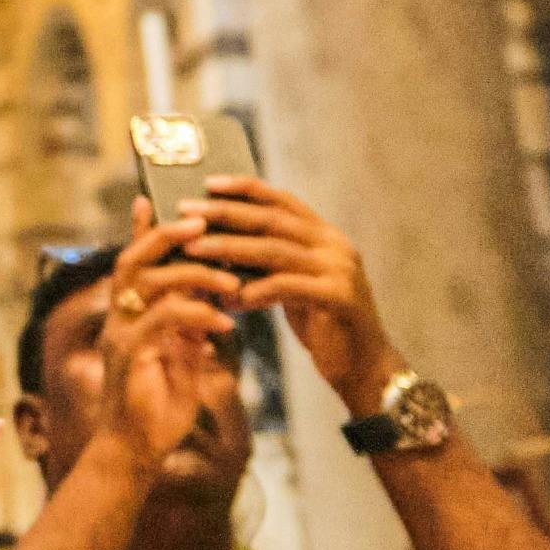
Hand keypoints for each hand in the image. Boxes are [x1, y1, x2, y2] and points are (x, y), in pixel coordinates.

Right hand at [92, 200, 244, 478]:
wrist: (136, 452)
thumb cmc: (158, 408)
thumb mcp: (180, 358)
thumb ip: (187, 329)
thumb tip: (209, 305)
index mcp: (130, 315)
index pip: (134, 261)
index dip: (145, 230)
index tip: (156, 199)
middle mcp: (119, 317)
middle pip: (133, 258)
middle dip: (167, 235)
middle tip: (203, 223)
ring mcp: (120, 334)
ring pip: (148, 281)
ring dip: (192, 273)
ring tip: (228, 278)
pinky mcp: (131, 355)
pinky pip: (164, 320)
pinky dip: (196, 313)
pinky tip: (222, 320)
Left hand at [194, 176, 398, 408]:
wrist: (363, 366)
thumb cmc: (321, 324)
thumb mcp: (292, 286)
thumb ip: (267, 264)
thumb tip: (215, 244)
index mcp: (325, 235)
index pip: (282, 200)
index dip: (245, 188)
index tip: (207, 183)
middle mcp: (334, 244)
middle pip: (272, 220)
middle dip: (225, 213)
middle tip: (186, 211)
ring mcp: (340, 269)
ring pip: (275, 250)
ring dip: (229, 248)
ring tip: (194, 249)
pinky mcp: (340, 297)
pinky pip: (288, 286)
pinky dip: (256, 289)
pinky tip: (229, 296)